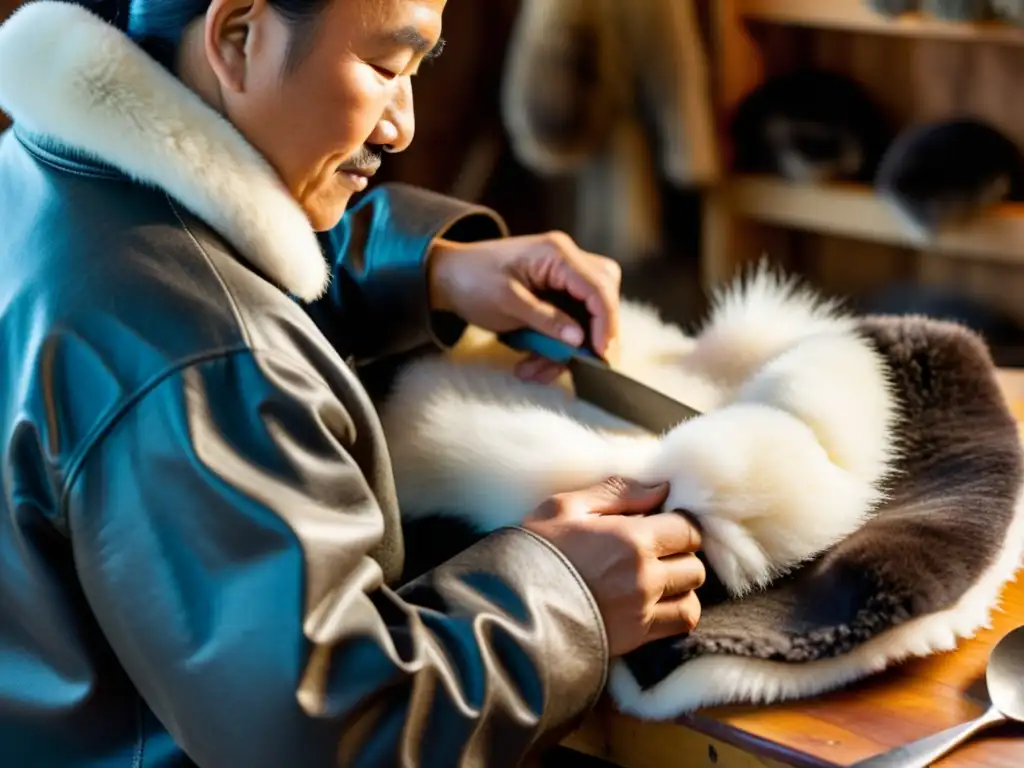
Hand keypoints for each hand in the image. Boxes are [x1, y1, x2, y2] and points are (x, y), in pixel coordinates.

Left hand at [427, 231, 621, 383]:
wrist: (446, 276)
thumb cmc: (472, 281)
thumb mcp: (507, 303)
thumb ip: (545, 319)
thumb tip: (579, 340)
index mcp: (557, 253)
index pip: (599, 289)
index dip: (605, 324)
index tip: (600, 355)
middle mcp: (566, 259)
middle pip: (603, 298)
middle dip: (592, 336)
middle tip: (581, 366)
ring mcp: (561, 275)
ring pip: (587, 314)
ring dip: (567, 348)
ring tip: (535, 371)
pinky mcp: (554, 292)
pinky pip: (569, 320)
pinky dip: (554, 346)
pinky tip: (532, 365)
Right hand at [522, 477, 704, 656]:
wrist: (512, 608)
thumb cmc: (534, 551)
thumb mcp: (565, 507)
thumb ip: (617, 492)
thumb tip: (660, 488)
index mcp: (632, 539)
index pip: (686, 528)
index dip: (676, 523)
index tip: (660, 523)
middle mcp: (645, 576)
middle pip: (694, 563)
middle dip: (680, 553)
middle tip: (655, 551)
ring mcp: (643, 610)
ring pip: (691, 594)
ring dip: (681, 584)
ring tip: (657, 579)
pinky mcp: (636, 637)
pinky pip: (681, 624)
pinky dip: (678, 612)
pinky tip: (657, 603)